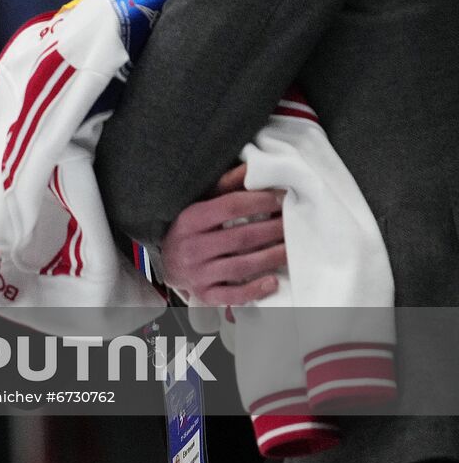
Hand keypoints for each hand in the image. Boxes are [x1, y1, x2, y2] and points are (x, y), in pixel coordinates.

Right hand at [161, 164, 286, 305]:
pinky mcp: (204, 295)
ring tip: (293, 249)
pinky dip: (255, 290)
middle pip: (241, 237)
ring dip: (273, 257)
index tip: (282, 197)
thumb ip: (226, 186)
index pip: (230, 206)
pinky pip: (233, 296)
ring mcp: (197, 273)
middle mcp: (191, 247)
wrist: (167, 265)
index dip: (260, 201)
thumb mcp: (200, 204)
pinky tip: (273, 281)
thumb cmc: (190, 231)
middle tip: (296, 223)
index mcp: (189, 220)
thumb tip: (252, 167)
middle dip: (274, 229)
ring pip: (242, 266)